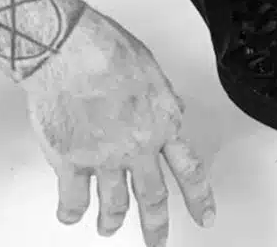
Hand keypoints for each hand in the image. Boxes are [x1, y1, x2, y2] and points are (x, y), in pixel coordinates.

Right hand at [21, 7, 216, 245]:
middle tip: (157, 241)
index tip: (206, 216)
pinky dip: (71, 212)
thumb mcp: (150, 68)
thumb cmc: (106, 47)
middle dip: (156, 225)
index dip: (199, 197)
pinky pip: (73, 200)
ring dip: (112, 222)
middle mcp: (136, 147)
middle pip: (153, 198)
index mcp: (160, 122)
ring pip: (115, 206)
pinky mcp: (70, 162)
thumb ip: (161, 97)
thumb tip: (169, 108)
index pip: (188, 168)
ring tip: (108, 228)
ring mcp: (104, 159)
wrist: (70, 49)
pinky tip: (70, 214)